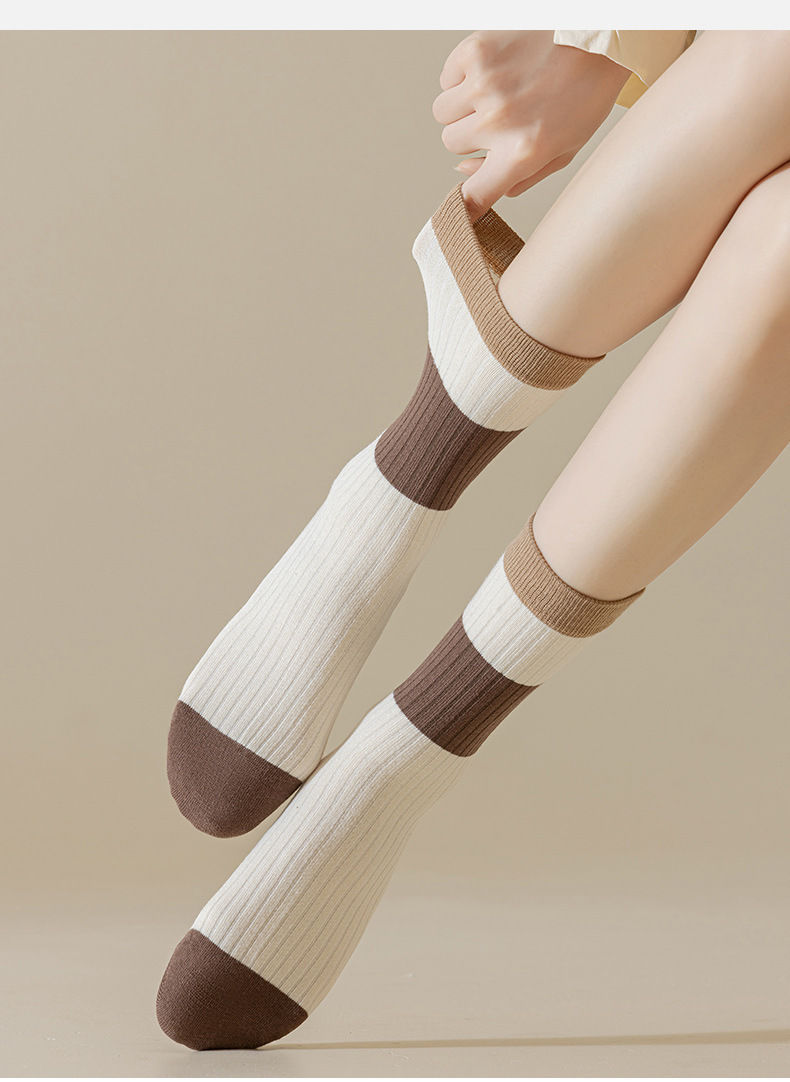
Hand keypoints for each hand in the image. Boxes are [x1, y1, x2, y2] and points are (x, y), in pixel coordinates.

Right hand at [433, 31, 630, 219]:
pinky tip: (491, 72)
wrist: (597, 37)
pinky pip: (447, 79)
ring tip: (494, 94)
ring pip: (443, 113)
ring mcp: (483, 84)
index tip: (455, 216)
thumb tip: (465, 172)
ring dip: (463, 108)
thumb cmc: (584, 96)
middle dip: (471, 136)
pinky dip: (462, 78)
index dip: (461, 209)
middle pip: (451, 144)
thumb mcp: (563, 151)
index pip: (474, 196)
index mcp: (522, 151)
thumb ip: (515, 176)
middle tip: (500, 119)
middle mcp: (498, 121)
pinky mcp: (475, 51)